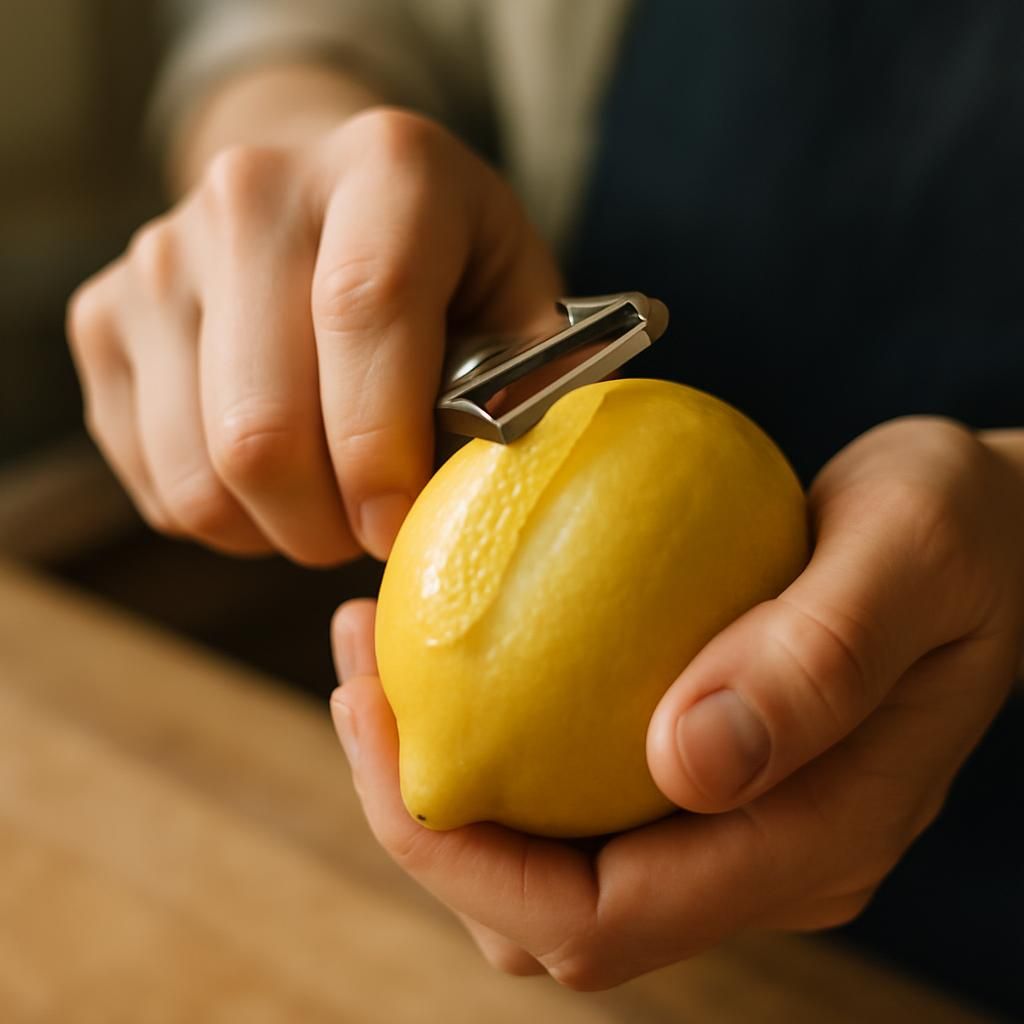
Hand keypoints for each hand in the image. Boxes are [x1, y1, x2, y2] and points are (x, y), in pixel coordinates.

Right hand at [67, 108, 560, 562]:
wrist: (325, 211)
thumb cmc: (444, 275)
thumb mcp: (518, 302)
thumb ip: (530, 385)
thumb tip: (497, 496)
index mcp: (386, 166)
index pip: (366, 311)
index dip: (383, 449)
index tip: (400, 530)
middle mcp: (255, 191)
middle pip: (262, 425)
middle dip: (327, 526)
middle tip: (374, 533)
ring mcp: (162, 253)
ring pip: (201, 474)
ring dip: (277, 530)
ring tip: (330, 502)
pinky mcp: (103, 315)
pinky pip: (155, 482)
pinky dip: (223, 518)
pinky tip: (273, 480)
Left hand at [329, 416, 1023, 987]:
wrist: (995, 534)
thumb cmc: (960, 528)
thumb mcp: (908, 552)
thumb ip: (819, 658)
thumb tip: (686, 762)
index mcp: (809, 841)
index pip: (596, 918)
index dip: (461, 857)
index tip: (381, 724)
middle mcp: (761, 861)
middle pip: (543, 913)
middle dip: (422, 822)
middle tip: (357, 680)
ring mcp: (732, 825)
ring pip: (544, 866)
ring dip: (442, 783)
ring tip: (379, 660)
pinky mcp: (709, 775)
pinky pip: (571, 792)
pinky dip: (492, 736)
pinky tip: (456, 644)